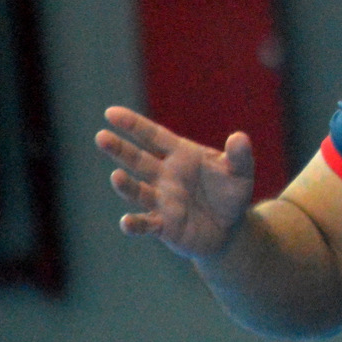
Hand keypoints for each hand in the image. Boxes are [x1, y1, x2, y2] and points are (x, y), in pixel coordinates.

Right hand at [96, 106, 254, 261]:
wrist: (230, 228)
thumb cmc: (231, 193)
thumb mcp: (240, 172)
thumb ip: (239, 155)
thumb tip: (240, 137)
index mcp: (181, 155)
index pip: (153, 136)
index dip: (133, 124)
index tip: (111, 113)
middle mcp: (165, 176)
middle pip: (137, 160)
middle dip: (119, 149)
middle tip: (101, 137)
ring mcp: (161, 200)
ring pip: (137, 191)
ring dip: (125, 185)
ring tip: (116, 176)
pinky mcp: (163, 225)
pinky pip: (145, 224)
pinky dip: (135, 224)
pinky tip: (126, 221)